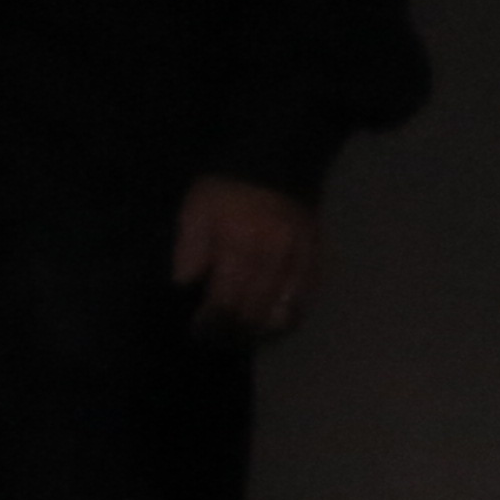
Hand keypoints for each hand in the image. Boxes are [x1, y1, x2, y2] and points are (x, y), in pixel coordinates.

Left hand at [171, 175, 319, 343]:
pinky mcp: (315, 261)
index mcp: (238, 246)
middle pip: (255, 310)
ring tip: (245, 335)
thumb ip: (190, 248)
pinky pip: (304, 299)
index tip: (200, 331)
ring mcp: (298, 263)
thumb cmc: (226, 186)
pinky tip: (274, 321)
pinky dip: (288, 315)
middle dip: (236, 329)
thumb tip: (184, 284)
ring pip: (282, 311)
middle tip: (221, 338)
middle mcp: (272, 261)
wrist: (275, 160)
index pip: (226, 298)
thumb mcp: (196, 209)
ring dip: (263, 328)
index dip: (212, 320)